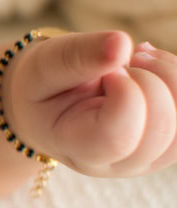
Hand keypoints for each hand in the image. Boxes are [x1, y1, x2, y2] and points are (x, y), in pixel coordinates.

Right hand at [4, 30, 176, 176]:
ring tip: (136, 62)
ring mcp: (151, 157)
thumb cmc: (44, 87)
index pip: (119, 137)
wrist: (54, 102)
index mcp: (80, 150)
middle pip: (162, 126)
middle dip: (149, 78)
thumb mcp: (44, 66)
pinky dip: (176, 77)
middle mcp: (120, 163)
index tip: (108, 73)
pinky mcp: (172, 143)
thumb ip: (75, 57)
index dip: (125, 93)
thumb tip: (121, 43)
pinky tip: (151, 69)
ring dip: (169, 75)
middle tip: (118, 64)